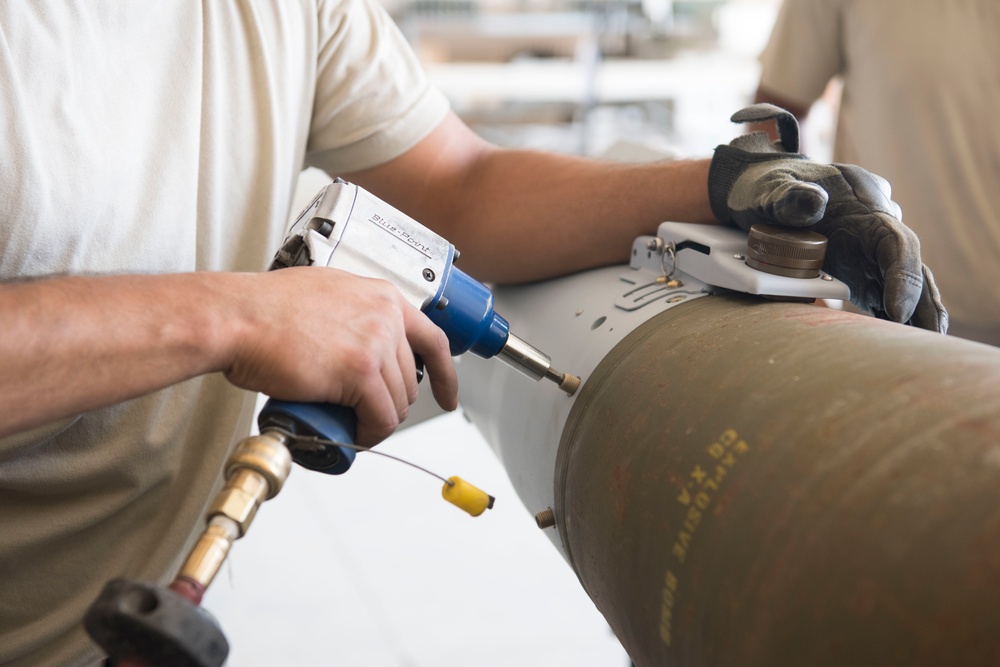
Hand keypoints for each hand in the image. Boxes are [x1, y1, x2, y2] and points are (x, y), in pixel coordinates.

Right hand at [223, 267, 457, 446]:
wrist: (235, 319)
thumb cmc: (262, 310)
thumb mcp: (325, 296)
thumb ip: (352, 315)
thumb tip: (356, 344)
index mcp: (380, 295)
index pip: (432, 337)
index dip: (444, 373)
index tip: (446, 392)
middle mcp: (384, 314)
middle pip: (409, 378)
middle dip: (390, 403)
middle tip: (362, 414)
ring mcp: (375, 342)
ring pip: (396, 402)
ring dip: (376, 421)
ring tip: (349, 424)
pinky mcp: (361, 371)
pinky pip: (381, 418)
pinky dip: (369, 433)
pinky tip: (354, 434)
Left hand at [708, 103, 947, 331]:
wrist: (761, 190)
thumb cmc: (765, 187)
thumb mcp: (769, 188)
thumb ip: (788, 196)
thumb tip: (813, 203)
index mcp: (862, 204)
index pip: (895, 242)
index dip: (903, 276)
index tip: (897, 311)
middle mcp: (874, 228)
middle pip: (910, 267)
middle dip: (923, 304)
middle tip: (930, 342)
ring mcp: (868, 250)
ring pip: (901, 283)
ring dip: (915, 316)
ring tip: (924, 350)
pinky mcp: (857, 268)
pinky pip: (881, 292)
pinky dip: (889, 317)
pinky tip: (896, 344)